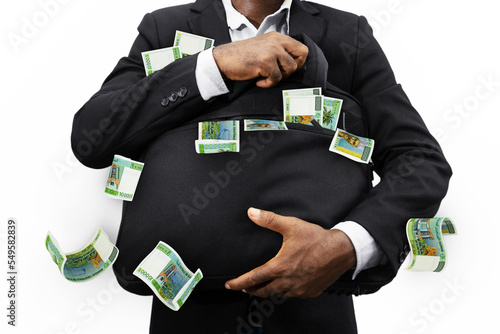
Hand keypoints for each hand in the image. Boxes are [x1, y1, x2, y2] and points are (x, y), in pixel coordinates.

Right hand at [212, 31, 307, 87]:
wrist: (224, 59)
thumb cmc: (242, 56)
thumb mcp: (264, 46)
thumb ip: (278, 50)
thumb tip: (293, 63)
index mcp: (277, 36)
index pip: (301, 47)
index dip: (299, 61)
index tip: (287, 68)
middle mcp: (276, 41)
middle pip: (302, 55)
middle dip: (294, 68)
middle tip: (281, 73)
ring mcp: (272, 51)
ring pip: (291, 68)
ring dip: (280, 77)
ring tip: (267, 76)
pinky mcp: (266, 62)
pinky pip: (277, 78)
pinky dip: (268, 83)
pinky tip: (259, 81)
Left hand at [225, 208, 356, 298]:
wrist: (341, 251)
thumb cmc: (317, 239)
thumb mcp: (291, 225)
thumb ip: (269, 219)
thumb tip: (253, 213)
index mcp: (280, 267)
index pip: (253, 278)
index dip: (239, 283)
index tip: (230, 285)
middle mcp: (288, 281)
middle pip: (263, 291)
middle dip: (251, 290)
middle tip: (244, 287)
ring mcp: (299, 289)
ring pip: (277, 295)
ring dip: (267, 291)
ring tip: (262, 287)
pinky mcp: (309, 292)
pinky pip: (292, 295)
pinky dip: (284, 292)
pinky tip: (284, 287)